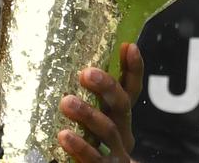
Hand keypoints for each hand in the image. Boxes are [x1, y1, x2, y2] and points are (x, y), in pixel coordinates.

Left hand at [58, 42, 143, 161]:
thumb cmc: (89, 143)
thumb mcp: (92, 116)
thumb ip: (84, 96)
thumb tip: (65, 58)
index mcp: (119, 116)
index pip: (130, 89)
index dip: (133, 69)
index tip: (128, 46)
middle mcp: (122, 132)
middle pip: (121, 105)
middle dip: (107, 86)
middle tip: (86, 73)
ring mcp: (116, 152)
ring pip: (108, 130)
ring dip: (89, 114)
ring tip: (67, 102)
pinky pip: (94, 158)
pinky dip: (80, 146)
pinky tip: (65, 136)